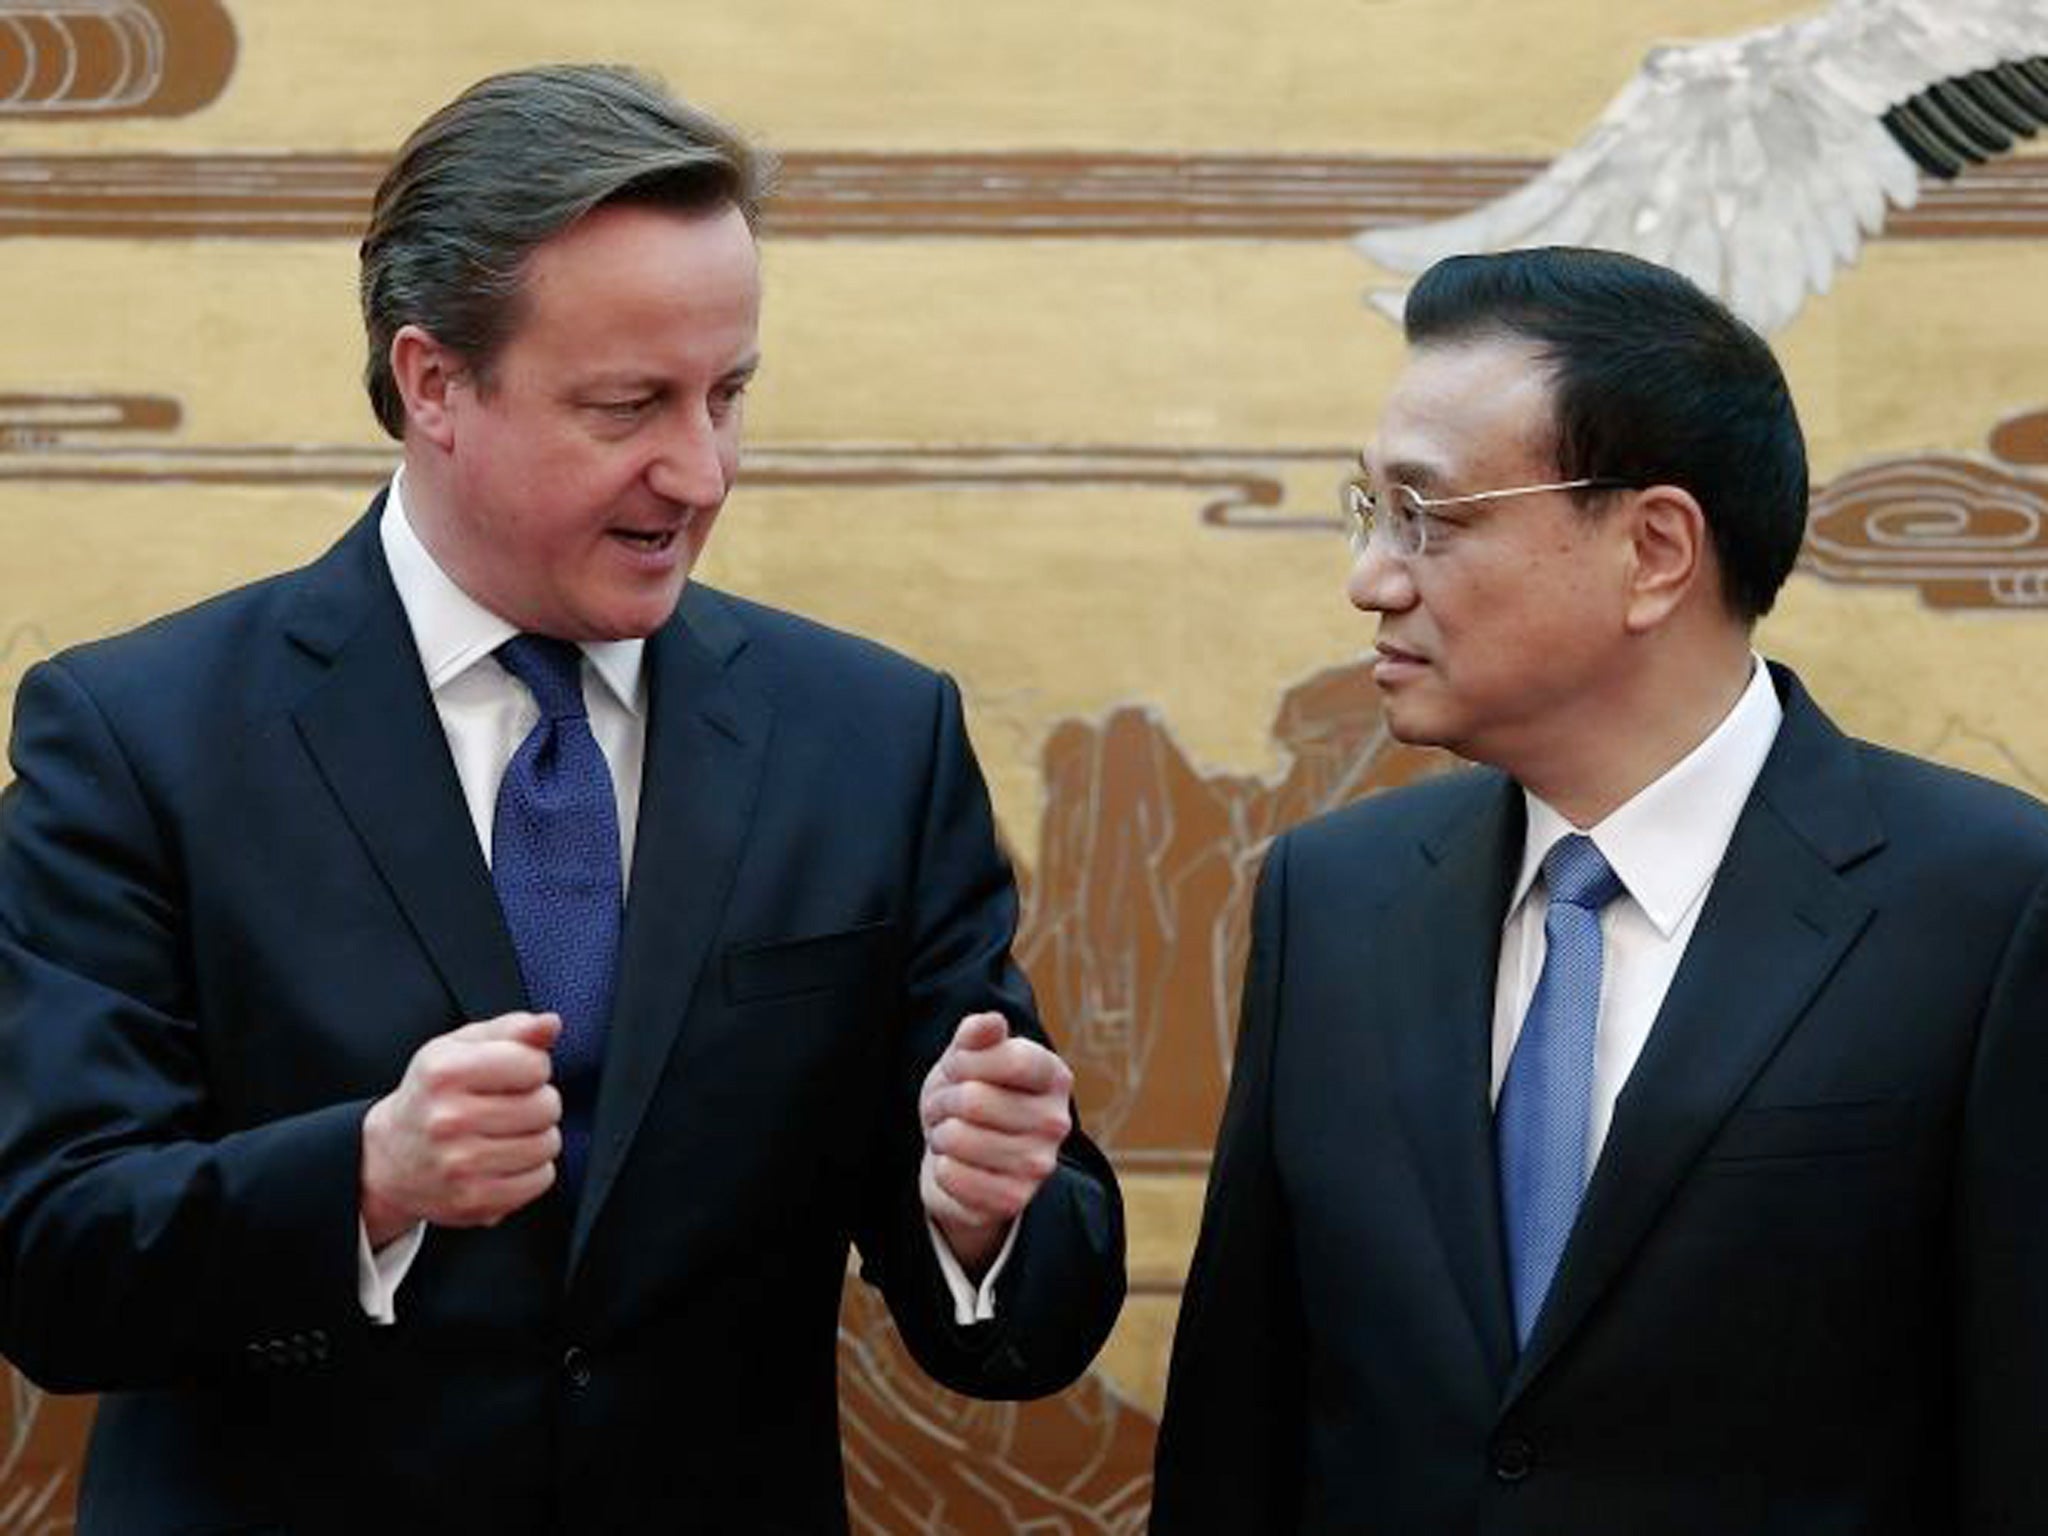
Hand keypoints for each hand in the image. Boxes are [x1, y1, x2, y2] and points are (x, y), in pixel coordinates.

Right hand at [359, 1011, 561, 1247]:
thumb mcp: (460, 1048)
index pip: (534, 1064)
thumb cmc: (433, 1095)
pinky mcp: (473, 1200)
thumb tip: (550, 1024)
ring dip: (536, 1137)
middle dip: (537, 1102)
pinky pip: (540, 1179)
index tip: (512, 1074)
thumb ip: (511, 1030)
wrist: (388, 1158)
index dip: (532, 1068)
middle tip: (507, 1107)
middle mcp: (448, 1119)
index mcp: (445, 1072)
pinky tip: (503, 1160)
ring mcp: (459, 1164)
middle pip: (546, 1106)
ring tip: (504, 1133)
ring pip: (548, 1143)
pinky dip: (531, 1170)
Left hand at [919, 1012, 1073, 1276]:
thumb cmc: (969, 1094)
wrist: (964, 1157)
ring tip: (950, 1135)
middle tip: (948, 1107)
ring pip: (959, 1138)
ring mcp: (1039, 1165)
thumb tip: (991, 1022)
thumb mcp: (967, 1057)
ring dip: (941, 1134)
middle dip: (944, 1100)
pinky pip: (952, 1175)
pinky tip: (954, 1165)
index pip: (1012, 1059)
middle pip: (975, 1099)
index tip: (957, 1066)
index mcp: (1054, 1077)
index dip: (966, 1060)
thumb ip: (977, 1034)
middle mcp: (1057, 1122)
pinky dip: (941, 1167)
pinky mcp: (1014, 1200)